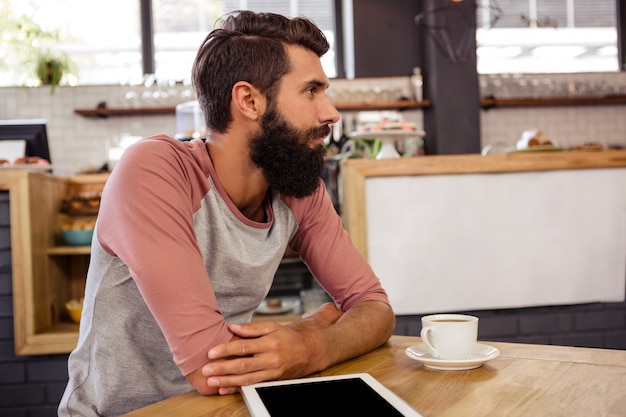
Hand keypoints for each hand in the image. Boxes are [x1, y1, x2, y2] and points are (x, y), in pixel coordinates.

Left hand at [202, 321, 319, 393]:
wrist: (309, 351)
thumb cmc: (288, 337)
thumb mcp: (272, 327)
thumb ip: (252, 328)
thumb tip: (232, 327)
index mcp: (269, 342)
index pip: (243, 346)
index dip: (226, 350)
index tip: (211, 353)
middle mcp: (271, 358)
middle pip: (243, 365)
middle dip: (222, 368)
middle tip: (206, 370)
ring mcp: (272, 371)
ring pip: (246, 378)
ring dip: (227, 381)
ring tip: (212, 382)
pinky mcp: (273, 380)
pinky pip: (253, 385)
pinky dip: (238, 388)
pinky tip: (226, 389)